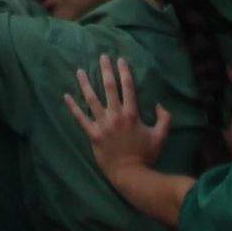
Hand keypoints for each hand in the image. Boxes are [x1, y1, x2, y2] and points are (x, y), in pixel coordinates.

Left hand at [62, 58, 160, 176]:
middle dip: (106, 70)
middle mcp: (116, 115)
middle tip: (102, 57)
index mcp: (131, 114)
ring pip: (91, 99)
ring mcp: (103, 124)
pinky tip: (66, 96)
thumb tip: (159, 105)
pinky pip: (80, 118)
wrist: (130, 174)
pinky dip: (73, 107)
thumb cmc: (146, 155)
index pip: (127, 87)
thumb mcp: (161, 136)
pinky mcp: (93, 135)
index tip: (120, 60)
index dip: (124, 71)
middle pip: (109, 88)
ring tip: (79, 70)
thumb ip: (164, 119)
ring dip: (85, 84)